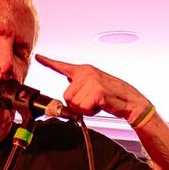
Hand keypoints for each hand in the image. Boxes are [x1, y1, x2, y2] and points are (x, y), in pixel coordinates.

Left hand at [34, 54, 150, 123]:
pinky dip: (90, 112)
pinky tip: (100, 106)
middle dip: (77, 105)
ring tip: (97, 103)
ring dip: (84, 109)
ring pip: (73, 104)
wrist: (130, 101)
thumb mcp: (93, 86)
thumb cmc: (112, 96)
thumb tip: (68, 89)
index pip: (62, 66)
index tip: (38, 57)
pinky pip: (83, 109)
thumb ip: (79, 86)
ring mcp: (91, 81)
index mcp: (84, 70)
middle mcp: (86, 73)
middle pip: (66, 96)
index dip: (48, 62)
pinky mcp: (96, 91)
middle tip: (92, 102)